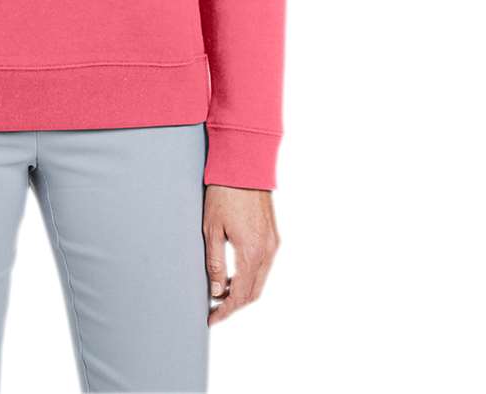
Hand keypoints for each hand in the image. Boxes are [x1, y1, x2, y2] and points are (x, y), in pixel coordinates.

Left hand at [203, 184, 279, 325]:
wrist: (244, 166)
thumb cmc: (224, 194)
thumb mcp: (212, 229)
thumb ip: (215, 264)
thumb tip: (217, 292)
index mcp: (252, 252)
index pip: (240, 295)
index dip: (225, 310)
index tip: (211, 318)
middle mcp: (267, 252)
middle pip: (253, 292)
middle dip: (235, 305)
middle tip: (215, 310)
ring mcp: (273, 244)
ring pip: (261, 280)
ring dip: (243, 291)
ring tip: (222, 294)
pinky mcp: (273, 236)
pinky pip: (265, 266)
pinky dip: (251, 277)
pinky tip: (236, 274)